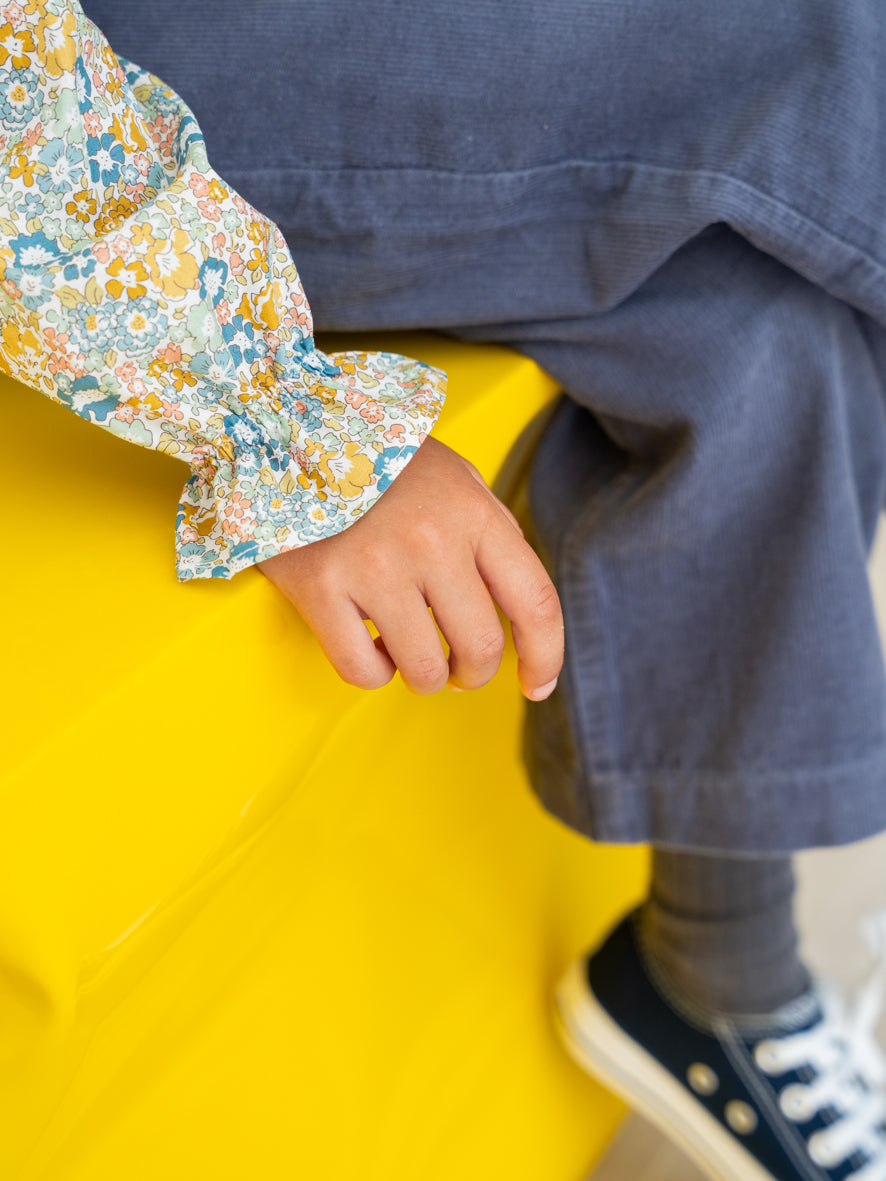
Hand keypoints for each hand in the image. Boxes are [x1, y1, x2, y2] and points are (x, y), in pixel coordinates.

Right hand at [258, 437, 563, 698]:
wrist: (289, 428)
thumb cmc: (378, 461)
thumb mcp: (453, 478)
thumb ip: (489, 535)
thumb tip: (515, 606)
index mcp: (473, 513)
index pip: (535, 603)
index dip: (545, 658)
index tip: (537, 686)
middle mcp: (431, 541)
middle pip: (481, 647)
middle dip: (473, 673)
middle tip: (456, 669)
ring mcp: (374, 567)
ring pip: (423, 670)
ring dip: (423, 676)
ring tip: (406, 651)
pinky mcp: (321, 588)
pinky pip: (363, 670)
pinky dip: (372, 671)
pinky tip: (366, 642)